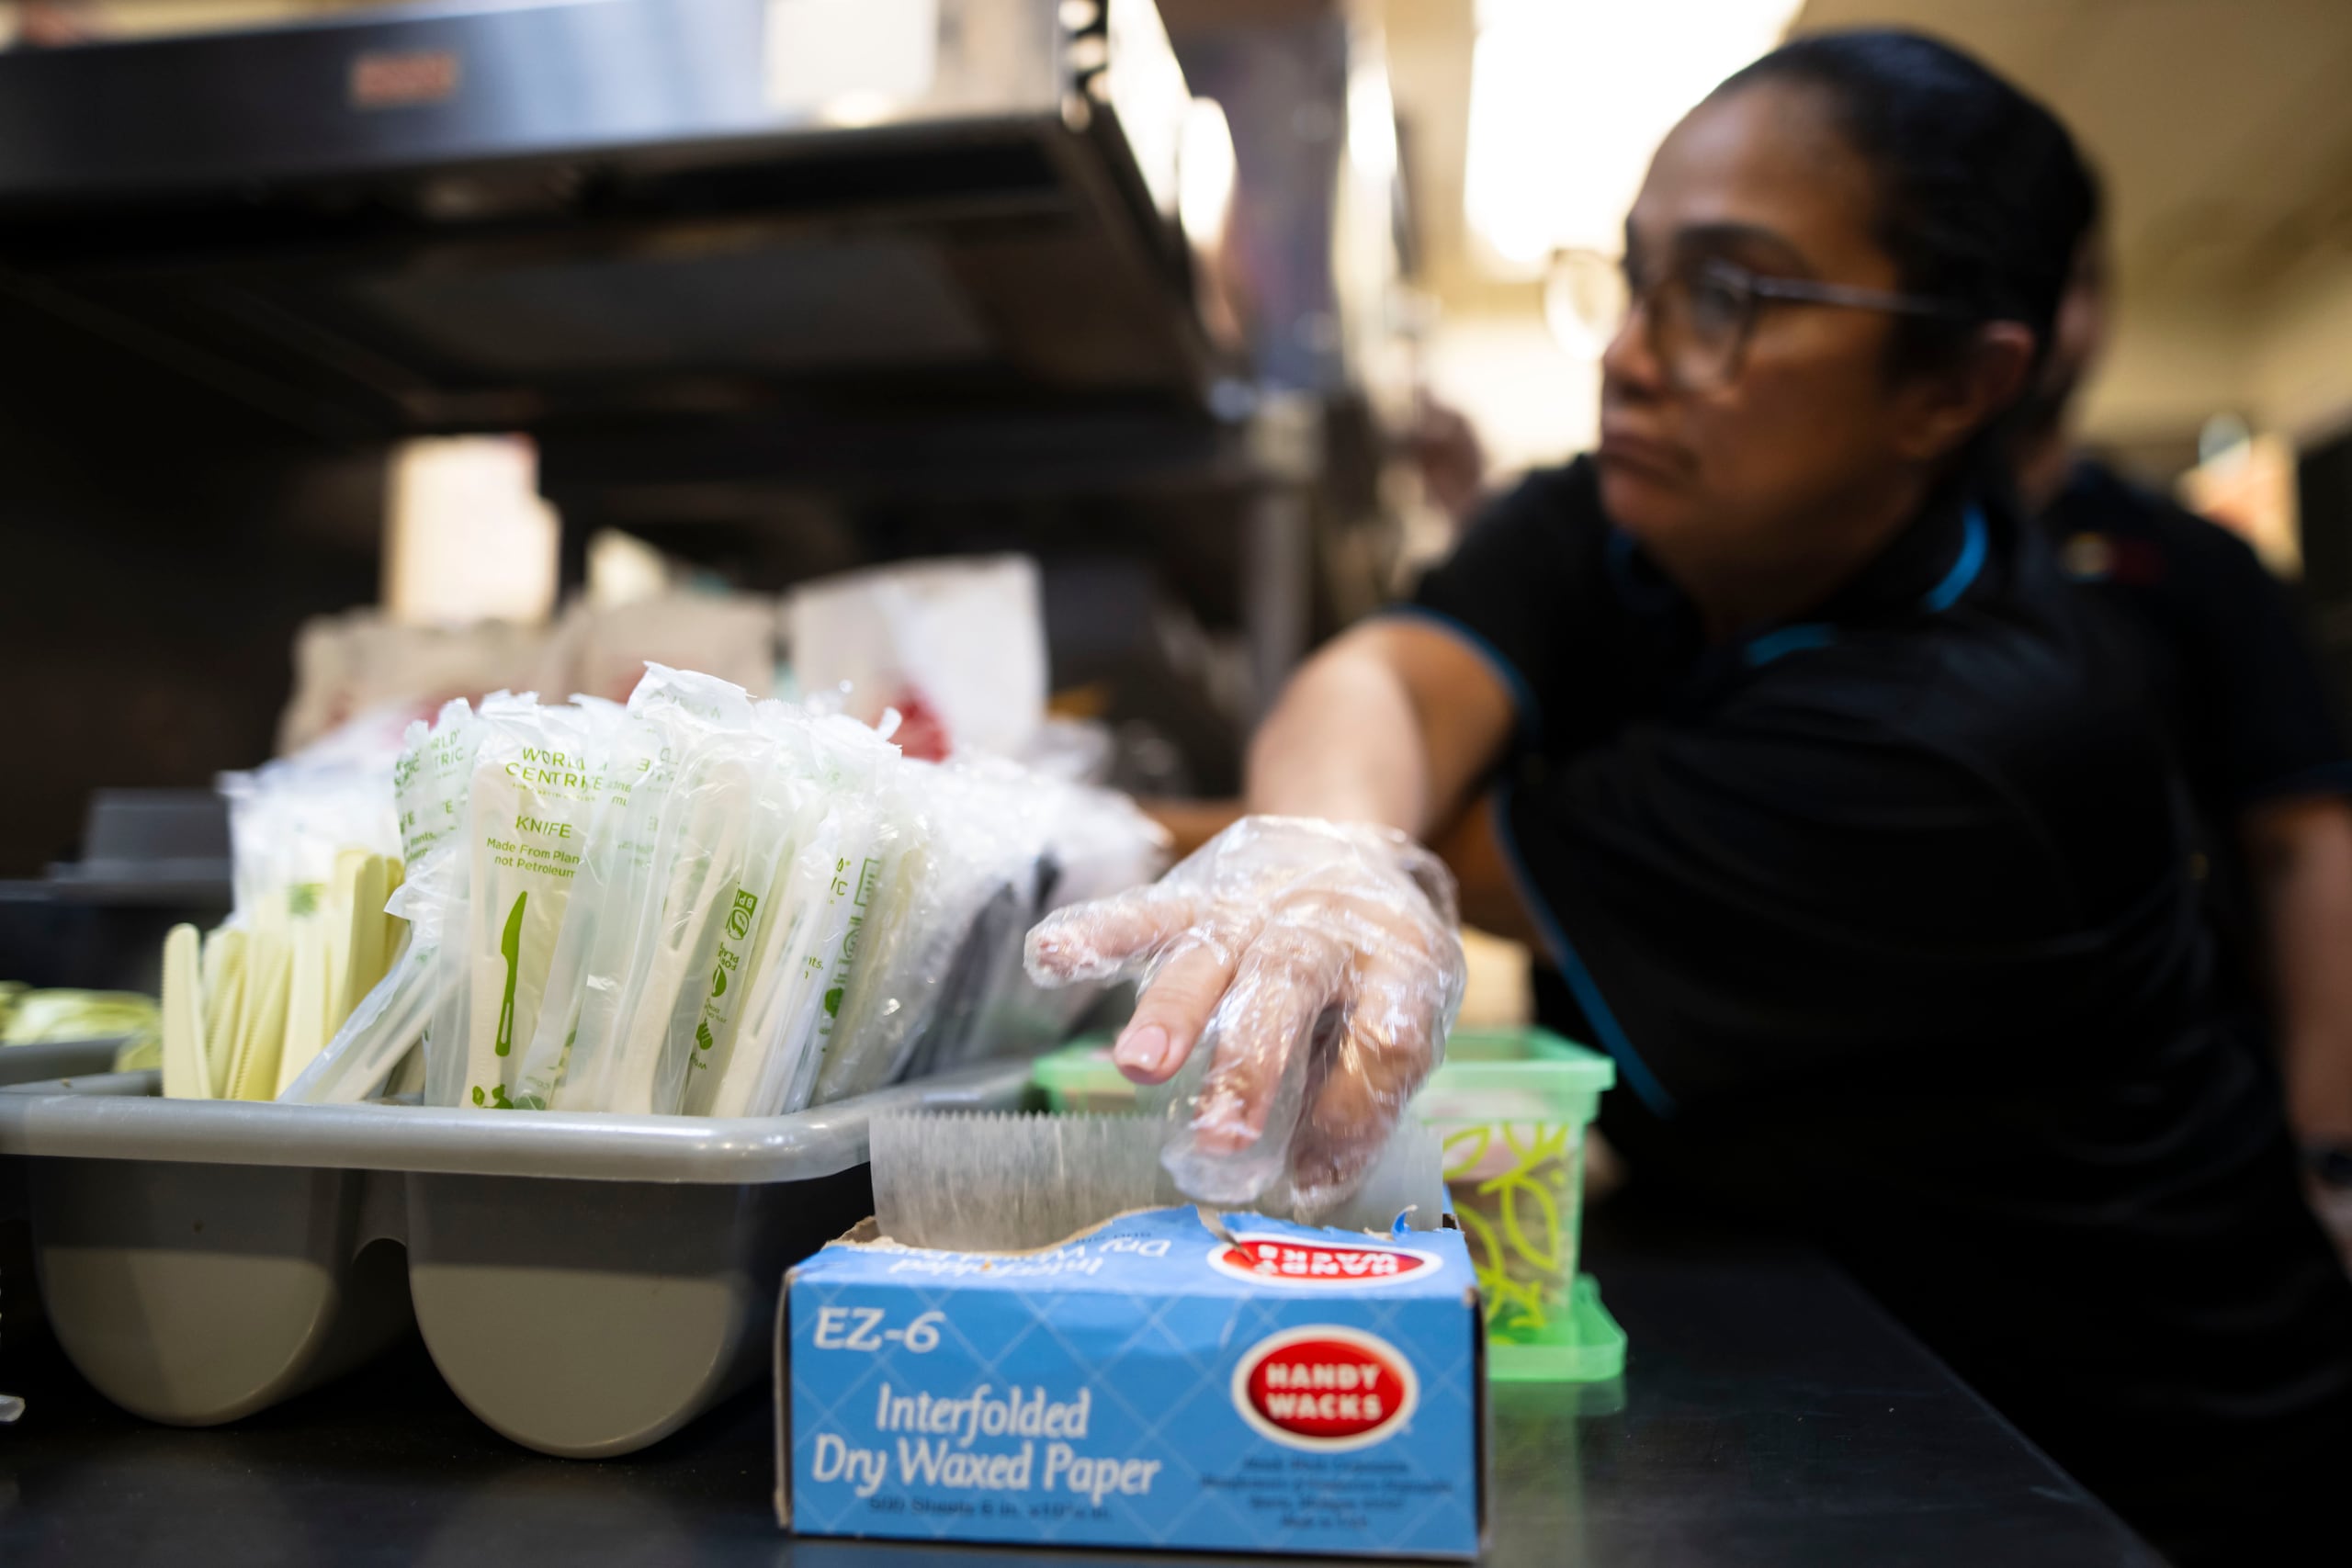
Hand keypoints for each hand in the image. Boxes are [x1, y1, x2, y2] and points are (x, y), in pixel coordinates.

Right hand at [1026, 816, 1464, 1212]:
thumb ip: (1360, 1102)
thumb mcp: (1401, 1022)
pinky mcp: (1194, 899)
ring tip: (1138, 1068)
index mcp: (1398, 966)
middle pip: (1286, 994)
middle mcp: (1323, 934)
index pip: (1387, 1036)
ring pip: (1207, 959)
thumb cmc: (1370, 967)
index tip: (1315, 1172)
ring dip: (1171, 1013)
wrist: (1345, 851)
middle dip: (1250, 1066)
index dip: (1355, 1105)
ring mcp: (1253, 912)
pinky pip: (1143, 915)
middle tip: (1221, 1137)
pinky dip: (1097, 934)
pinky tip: (1049, 956)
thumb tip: (1310, 1187)